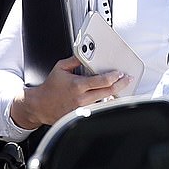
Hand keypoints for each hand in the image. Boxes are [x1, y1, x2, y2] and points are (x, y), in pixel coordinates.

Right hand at [11, 56, 130, 128]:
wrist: (40, 105)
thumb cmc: (50, 87)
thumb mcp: (61, 68)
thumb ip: (75, 60)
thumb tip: (87, 53)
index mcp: (78, 85)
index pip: (102, 81)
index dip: (115, 77)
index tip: (120, 73)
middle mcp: (82, 98)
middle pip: (109, 92)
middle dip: (121, 84)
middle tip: (127, 79)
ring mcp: (83, 109)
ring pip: (105, 102)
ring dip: (115, 94)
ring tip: (120, 87)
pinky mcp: (82, 115)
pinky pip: (98, 109)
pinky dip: (105, 102)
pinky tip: (109, 97)